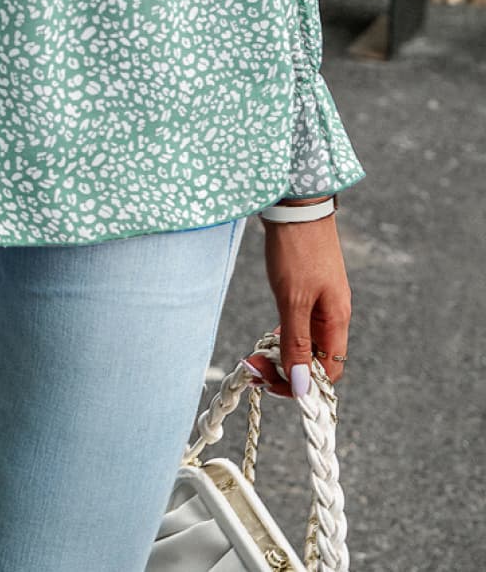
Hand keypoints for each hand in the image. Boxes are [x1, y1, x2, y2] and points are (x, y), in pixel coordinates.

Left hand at [243, 205, 351, 399]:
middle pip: (316, 359)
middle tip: (255, 371)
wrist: (295, 203)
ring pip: (305, 341)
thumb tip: (303, 387)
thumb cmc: (297, 249)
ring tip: (255, 357)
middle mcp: (333, 313)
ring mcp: (321, 300)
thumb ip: (297, 343)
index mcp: (337, 319)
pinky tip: (267, 336)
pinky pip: (299, 323)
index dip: (303, 385)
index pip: (329, 371)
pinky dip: (283, 333)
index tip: (272, 386)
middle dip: (287, 370)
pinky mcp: (308, 287)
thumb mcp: (292, 300)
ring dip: (282, 353)